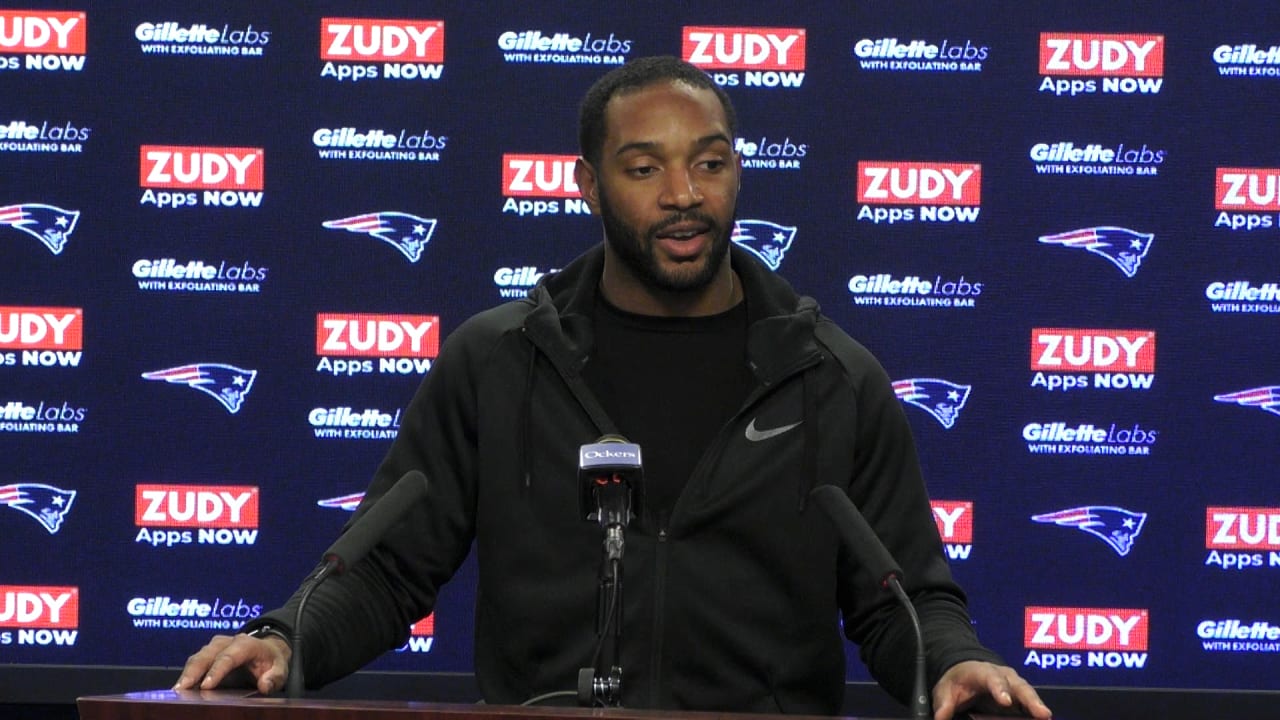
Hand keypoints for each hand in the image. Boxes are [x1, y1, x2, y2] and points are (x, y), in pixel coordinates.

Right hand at [173, 632, 291, 694]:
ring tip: (177, 690)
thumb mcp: (280, 669)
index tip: (206, 685)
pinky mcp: (207, 654)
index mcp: (246, 644)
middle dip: (193, 671)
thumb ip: (274, 677)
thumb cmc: (272, 661)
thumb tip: (264, 685)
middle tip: (181, 689)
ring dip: (186, 673)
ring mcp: (215, 647)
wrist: (268, 650)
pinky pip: (194, 662)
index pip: (229, 656)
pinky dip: (187, 674)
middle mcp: (227, 642)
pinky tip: (180, 688)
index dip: (217, 670)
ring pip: (197, 658)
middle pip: (207, 655)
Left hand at [931, 660, 1051, 719]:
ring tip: (1046, 718)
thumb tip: (940, 717)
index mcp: (983, 672)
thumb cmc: (958, 682)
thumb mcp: (945, 690)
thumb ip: (944, 704)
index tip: (1006, 701)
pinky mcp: (1021, 698)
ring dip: (1039, 707)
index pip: (992, 678)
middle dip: (1031, 700)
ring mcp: (1015, 687)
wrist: (966, 672)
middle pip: (1019, 686)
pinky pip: (1031, 706)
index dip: (1000, 689)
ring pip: (1030, 695)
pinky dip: (1037, 712)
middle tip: (1041, 714)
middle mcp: (1004, 677)